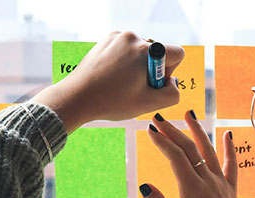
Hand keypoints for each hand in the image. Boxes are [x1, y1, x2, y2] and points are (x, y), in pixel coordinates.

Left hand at [31, 31, 183, 131]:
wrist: (77, 97)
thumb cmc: (112, 101)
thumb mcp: (148, 104)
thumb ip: (172, 94)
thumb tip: (173, 83)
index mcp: (146, 51)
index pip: (177, 53)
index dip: (170, 72)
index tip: (152, 84)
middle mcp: (133, 38)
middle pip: (157, 53)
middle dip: (151, 70)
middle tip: (133, 87)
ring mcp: (118, 36)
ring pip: (141, 52)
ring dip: (137, 67)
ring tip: (120, 83)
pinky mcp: (106, 40)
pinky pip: (126, 50)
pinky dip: (124, 62)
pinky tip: (111, 77)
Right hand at [141, 111, 240, 197]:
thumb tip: (144, 186)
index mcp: (193, 190)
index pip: (176, 157)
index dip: (163, 142)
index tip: (150, 130)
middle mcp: (209, 182)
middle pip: (190, 149)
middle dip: (173, 131)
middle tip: (158, 119)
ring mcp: (221, 184)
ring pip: (210, 151)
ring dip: (198, 131)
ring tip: (188, 113)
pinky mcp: (231, 191)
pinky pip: (231, 166)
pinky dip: (229, 149)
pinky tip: (227, 134)